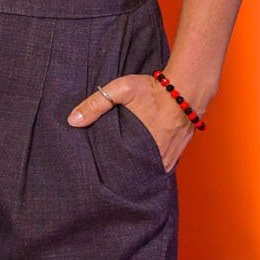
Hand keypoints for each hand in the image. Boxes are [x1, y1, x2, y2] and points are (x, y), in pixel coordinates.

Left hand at [67, 73, 195, 171]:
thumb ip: (95, 104)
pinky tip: (139, 157)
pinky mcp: (178, 152)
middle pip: (137, 172)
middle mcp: (160, 158)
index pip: (123, 170)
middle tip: (106, 170)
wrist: (187, 87)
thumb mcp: (121, 91)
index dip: (110, 171)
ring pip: (150, 169)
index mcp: (144, 149)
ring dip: (137, 166)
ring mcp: (171, 157)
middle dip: (122, 171)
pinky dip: (150, 161)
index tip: (98, 171)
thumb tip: (72, 121)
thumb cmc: (153, 90)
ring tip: (120, 165)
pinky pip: (161, 163)